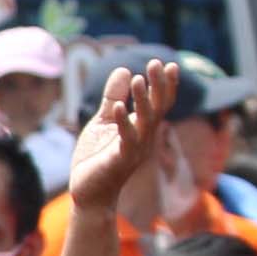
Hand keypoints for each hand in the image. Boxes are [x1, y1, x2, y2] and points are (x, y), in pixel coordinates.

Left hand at [66, 59, 175, 213]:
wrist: (88, 192)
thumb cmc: (97, 157)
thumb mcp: (103, 122)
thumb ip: (114, 98)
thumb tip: (124, 70)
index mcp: (142, 128)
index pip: (159, 103)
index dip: (165, 84)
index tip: (168, 64)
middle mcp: (144, 137)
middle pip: (157, 108)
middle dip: (158, 86)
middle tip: (157, 63)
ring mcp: (135, 149)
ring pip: (145, 122)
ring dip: (142, 101)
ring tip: (138, 79)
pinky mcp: (120, 161)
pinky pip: (125, 140)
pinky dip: (122, 123)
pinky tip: (117, 108)